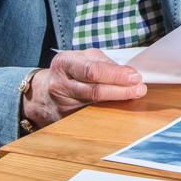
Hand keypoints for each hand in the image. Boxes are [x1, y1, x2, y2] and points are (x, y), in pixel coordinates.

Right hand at [21, 50, 146, 129]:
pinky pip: (90, 116)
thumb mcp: (81, 59)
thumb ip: (103, 63)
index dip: (116, 74)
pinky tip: (119, 108)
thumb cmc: (68, 72)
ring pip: (94, 105)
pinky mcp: (64, 121)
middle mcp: (60, 84)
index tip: (135, 76)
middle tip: (139, 88)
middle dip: (121, 89)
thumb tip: (128, 73)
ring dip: (118, 100)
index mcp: (64, 63)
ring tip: (134, 94)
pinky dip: (107, 112)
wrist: (41, 94)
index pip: (93, 70)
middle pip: (94, 90)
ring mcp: (61, 105)